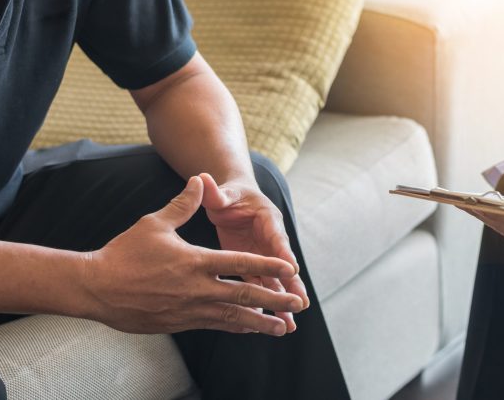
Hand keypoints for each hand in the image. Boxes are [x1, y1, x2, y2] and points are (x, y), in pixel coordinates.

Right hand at [82, 176, 303, 334]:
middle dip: (275, 300)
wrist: (96, 288)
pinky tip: (249, 329)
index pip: (242, 264)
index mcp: (197, 262)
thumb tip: (199, 180)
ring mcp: (190, 309)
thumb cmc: (124, 253)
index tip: (291, 270)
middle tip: (298, 304)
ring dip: (261, 323)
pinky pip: (216, 325)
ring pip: (234, 317)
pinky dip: (236, 327)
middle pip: (246, 295)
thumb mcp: (155, 223)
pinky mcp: (180, 322)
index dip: (269, 267)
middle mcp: (198, 288)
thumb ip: (183, 204)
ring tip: (283, 328)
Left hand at [199, 173, 306, 333]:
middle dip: (292, 286)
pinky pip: (262, 286)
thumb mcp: (224, 193)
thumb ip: (216, 192)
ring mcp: (263, 255)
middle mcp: (271, 239)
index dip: (283, 254)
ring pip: (275, 281)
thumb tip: (202, 179)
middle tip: (300, 304)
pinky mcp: (253, 266)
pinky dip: (266, 303)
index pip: (277, 238)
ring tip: (290, 324)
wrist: (232, 198)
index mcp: (267, 219)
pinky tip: (269, 322)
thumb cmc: (229, 194)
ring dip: (282, 301)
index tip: (291, 270)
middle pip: (283, 265)